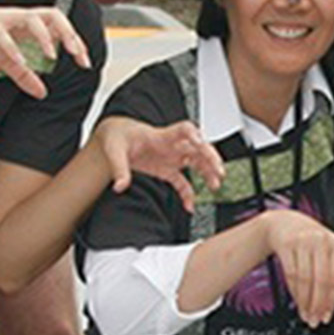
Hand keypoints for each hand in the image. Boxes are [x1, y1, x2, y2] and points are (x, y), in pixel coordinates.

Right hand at [0, 3, 92, 98]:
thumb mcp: (7, 62)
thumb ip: (25, 76)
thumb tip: (42, 94)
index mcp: (29, 25)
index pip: (60, 27)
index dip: (75, 42)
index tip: (84, 62)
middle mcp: (21, 18)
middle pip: (54, 15)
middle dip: (69, 33)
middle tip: (77, 54)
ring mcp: (5, 19)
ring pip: (33, 18)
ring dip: (45, 37)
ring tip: (52, 56)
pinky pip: (3, 34)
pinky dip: (13, 48)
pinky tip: (21, 61)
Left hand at [89, 114, 222, 210]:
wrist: (116, 138)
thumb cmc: (119, 137)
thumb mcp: (115, 151)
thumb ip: (119, 168)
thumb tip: (121, 185)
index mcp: (160, 136)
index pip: (184, 130)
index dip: (194, 135)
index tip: (200, 143)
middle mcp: (171, 146)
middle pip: (198, 148)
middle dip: (210, 157)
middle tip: (218, 170)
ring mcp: (171, 158)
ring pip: (197, 164)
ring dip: (208, 173)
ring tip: (215, 185)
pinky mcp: (167, 170)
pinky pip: (183, 182)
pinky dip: (188, 194)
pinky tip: (190, 205)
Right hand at [259, 209, 333, 324]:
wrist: (283, 222)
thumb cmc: (308, 240)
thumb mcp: (325, 248)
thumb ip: (331, 269)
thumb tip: (331, 302)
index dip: (332, 300)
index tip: (327, 315)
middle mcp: (320, 240)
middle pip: (321, 280)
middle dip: (318, 304)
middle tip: (315, 319)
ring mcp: (303, 241)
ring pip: (305, 279)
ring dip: (305, 302)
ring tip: (306, 314)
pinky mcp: (286, 244)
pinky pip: (291, 274)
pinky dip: (294, 292)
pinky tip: (297, 301)